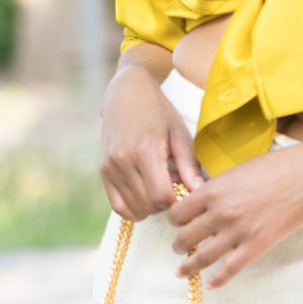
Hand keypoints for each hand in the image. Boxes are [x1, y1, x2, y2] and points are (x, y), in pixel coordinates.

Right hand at [100, 63, 204, 219]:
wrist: (126, 94)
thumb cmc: (159, 112)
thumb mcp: (179, 133)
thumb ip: (189, 164)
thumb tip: (199, 192)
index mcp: (145, 150)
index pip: (160, 196)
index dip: (176, 201)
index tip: (183, 189)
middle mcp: (123, 160)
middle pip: (147, 205)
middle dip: (164, 204)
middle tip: (172, 186)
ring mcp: (110, 166)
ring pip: (132, 209)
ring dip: (150, 207)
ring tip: (158, 186)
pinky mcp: (103, 170)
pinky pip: (117, 206)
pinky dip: (133, 209)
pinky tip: (145, 197)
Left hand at [166, 140, 302, 286]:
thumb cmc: (277, 167)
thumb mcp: (238, 170)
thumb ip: (218, 188)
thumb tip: (204, 202)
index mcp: (214, 190)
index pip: (178, 212)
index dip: (174, 219)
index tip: (176, 222)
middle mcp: (221, 212)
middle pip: (185, 236)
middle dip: (178, 244)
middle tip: (178, 246)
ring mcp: (239, 232)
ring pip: (202, 257)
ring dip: (189, 266)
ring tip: (183, 270)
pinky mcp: (257, 246)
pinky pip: (230, 270)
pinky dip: (217, 280)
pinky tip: (210, 284)